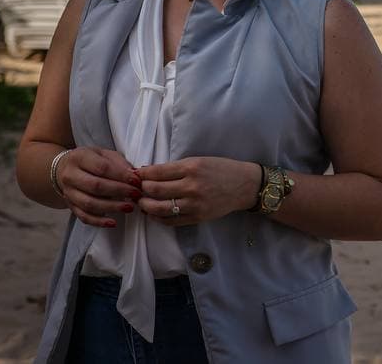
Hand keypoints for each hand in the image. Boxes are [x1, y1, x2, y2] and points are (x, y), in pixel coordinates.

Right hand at [57, 147, 141, 227]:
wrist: (63, 169)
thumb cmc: (89, 160)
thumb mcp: (103, 154)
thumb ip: (118, 162)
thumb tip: (134, 175)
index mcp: (80, 158)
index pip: (102, 167)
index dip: (121, 175)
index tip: (136, 181)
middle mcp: (70, 175)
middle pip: (96, 186)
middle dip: (119, 191)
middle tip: (136, 194)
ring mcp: (68, 192)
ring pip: (89, 203)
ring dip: (112, 207)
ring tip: (129, 207)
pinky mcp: (70, 206)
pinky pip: (83, 216)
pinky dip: (98, 221)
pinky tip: (113, 222)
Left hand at [136, 157, 259, 225]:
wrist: (245, 185)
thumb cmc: (222, 169)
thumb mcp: (200, 161)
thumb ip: (176, 168)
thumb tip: (149, 172)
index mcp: (192, 167)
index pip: (157, 172)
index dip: (142, 174)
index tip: (136, 175)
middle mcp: (192, 186)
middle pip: (155, 190)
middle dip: (141, 189)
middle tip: (136, 188)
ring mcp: (194, 204)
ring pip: (159, 208)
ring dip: (146, 205)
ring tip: (142, 202)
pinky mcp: (197, 217)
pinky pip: (170, 221)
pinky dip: (158, 218)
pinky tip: (154, 213)